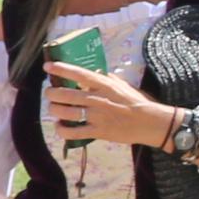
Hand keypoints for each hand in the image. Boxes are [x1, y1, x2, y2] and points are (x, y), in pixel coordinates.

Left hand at [44, 60, 174, 149]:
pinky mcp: (97, 132)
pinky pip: (72, 132)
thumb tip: (95, 72)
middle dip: (52, 93)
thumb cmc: (138, 102)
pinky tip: (59, 126)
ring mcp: (96, 116)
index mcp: (104, 85)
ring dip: (54, 110)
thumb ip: (107, 79)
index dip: (61, 69)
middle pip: (65, 94)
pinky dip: (61, 129)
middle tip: (49, 93)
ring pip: (65, 112)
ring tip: (53, 108)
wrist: (151, 122)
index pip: (79, 74)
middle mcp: (97, 99)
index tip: (48, 66)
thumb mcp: (123, 85)